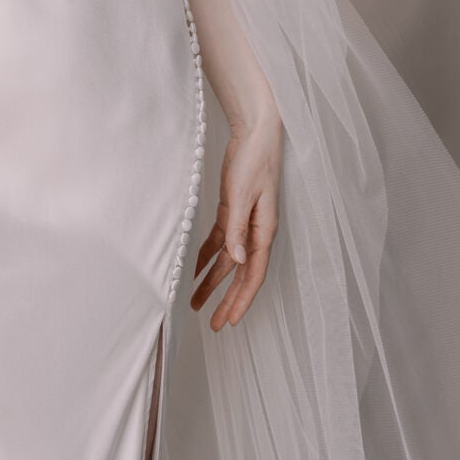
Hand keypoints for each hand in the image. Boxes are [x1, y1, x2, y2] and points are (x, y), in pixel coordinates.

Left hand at [189, 108, 281, 331]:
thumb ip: (238, 229)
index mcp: (263, 231)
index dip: (242, 300)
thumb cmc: (254, 162)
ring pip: (228, 262)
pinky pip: (220, 242)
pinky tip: (196, 270)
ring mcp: (244, 223)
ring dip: (213, 282)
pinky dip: (208, 257)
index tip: (230, 321)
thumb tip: (237, 261)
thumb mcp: (242, 196)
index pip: (253, 275)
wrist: (254, 134)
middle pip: (241, 275)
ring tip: (197, 303)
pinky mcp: (232, 212)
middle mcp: (255, 232)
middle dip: (228, 300)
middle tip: (215, 325)